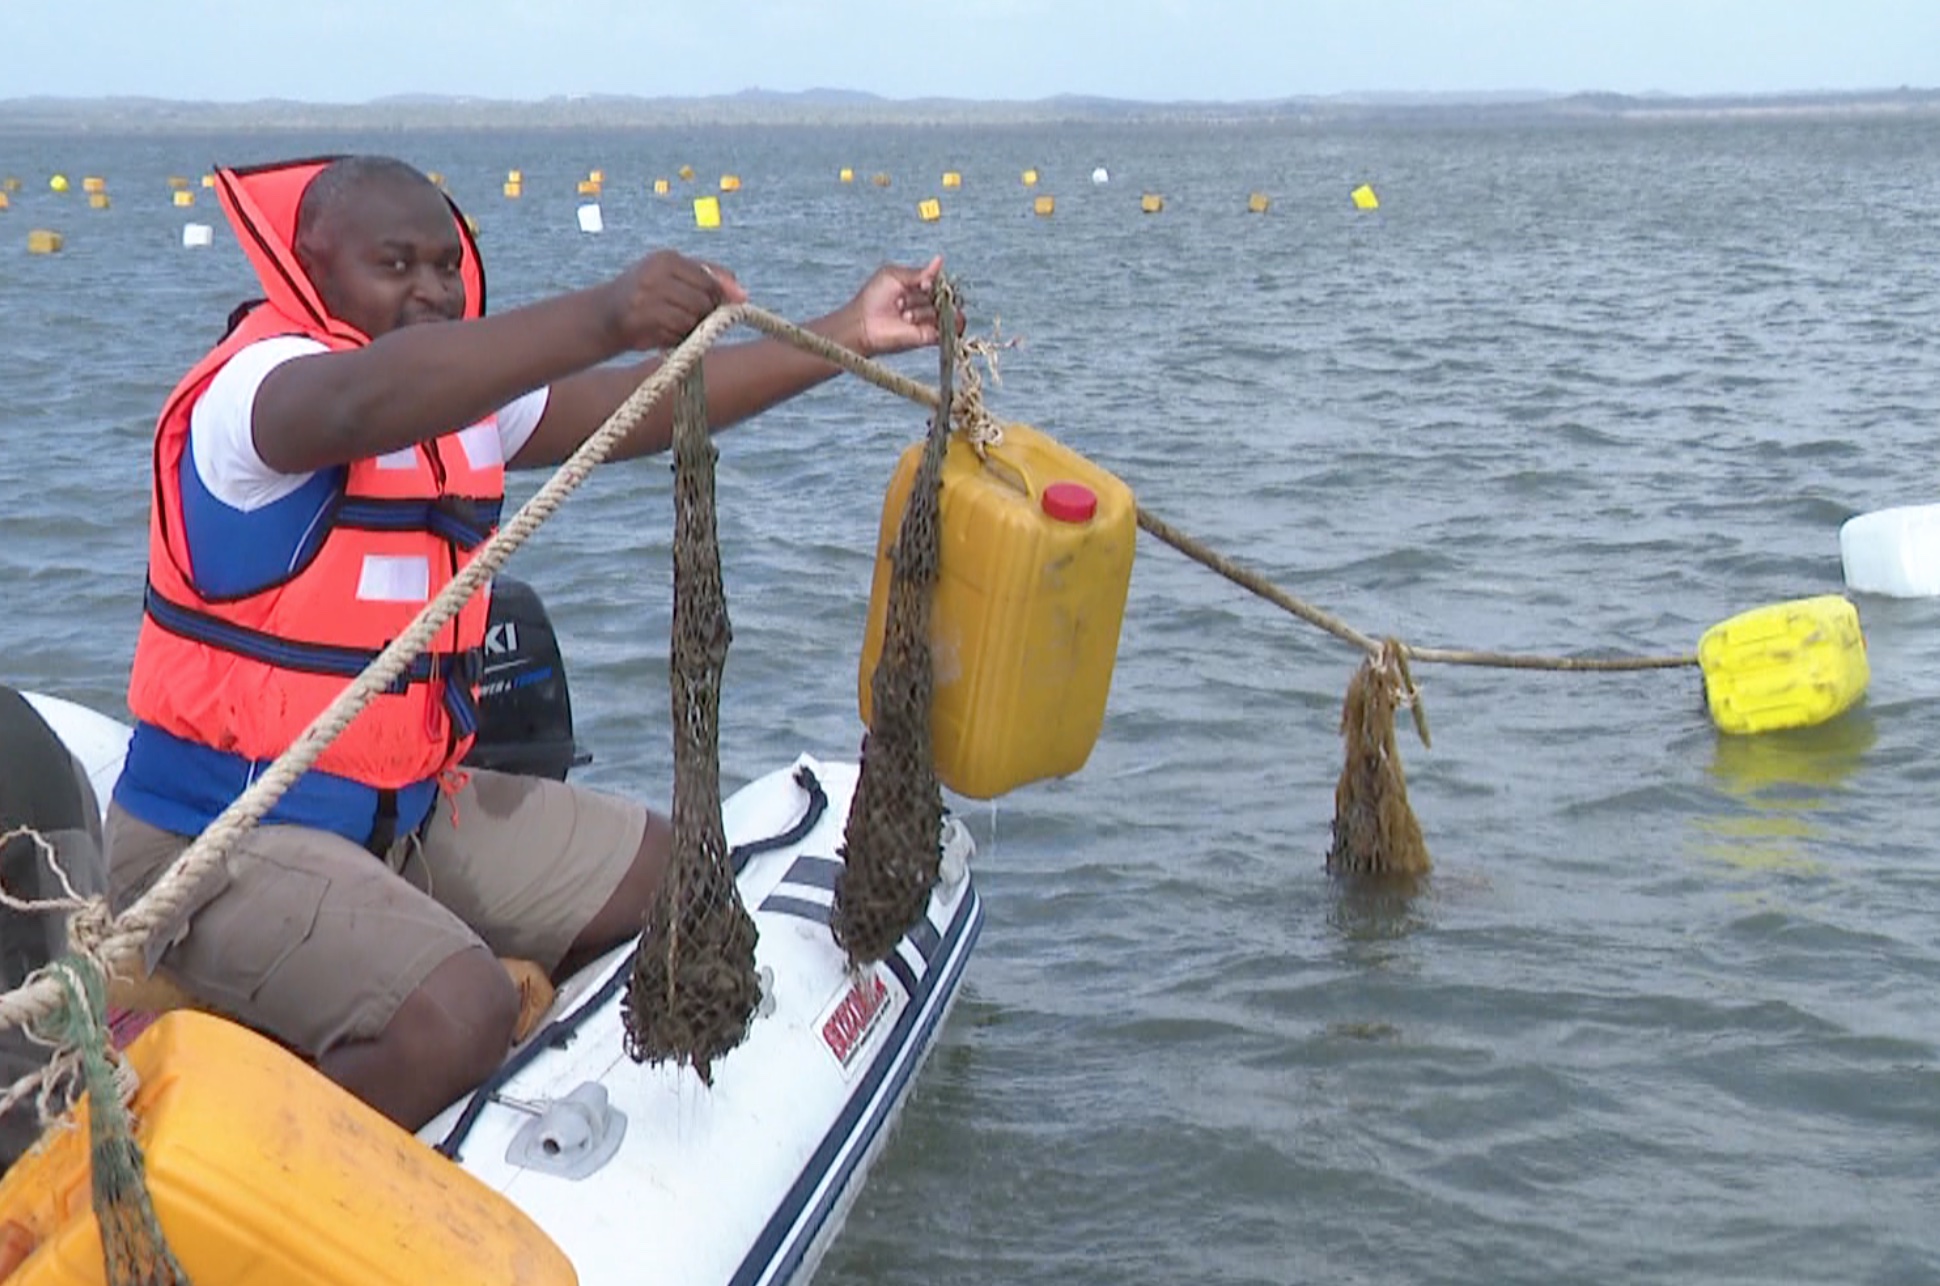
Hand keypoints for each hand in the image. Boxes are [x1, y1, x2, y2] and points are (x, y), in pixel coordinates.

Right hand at [603, 250, 747, 350]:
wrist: (602, 316)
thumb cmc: (645, 297)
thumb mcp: (673, 278)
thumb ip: (709, 278)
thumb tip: (744, 294)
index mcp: (666, 258)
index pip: (709, 280)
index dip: (717, 298)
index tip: (710, 308)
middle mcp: (656, 273)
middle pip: (705, 300)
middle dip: (704, 315)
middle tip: (688, 319)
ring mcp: (648, 296)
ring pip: (693, 318)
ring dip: (690, 329)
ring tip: (672, 326)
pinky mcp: (643, 318)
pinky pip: (677, 332)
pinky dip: (676, 338)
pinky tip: (663, 334)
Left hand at [837, 255, 944, 357]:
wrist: (863, 324)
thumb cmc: (873, 298)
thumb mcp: (893, 275)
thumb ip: (919, 272)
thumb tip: (940, 260)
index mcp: (920, 287)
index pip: (941, 282)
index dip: (934, 282)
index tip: (922, 285)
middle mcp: (927, 303)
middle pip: (945, 296)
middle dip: (928, 297)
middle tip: (905, 302)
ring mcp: (930, 320)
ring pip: (946, 311)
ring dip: (924, 312)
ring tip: (905, 317)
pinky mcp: (931, 336)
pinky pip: (954, 329)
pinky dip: (949, 325)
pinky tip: (924, 322)